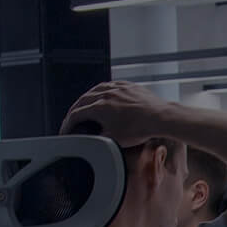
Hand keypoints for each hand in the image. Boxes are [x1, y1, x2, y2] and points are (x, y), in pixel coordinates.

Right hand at [59, 79, 177, 145]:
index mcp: (99, 107)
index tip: (66, 130)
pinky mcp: (128, 86)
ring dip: (87, 98)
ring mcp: (118, 88)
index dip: (68, 124)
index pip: (76, 114)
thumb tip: (91, 140)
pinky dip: (102, 91)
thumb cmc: (140, 129)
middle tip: (71, 118)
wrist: (160, 117)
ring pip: (95, 90)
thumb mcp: (114, 140)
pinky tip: (104, 95)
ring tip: (85, 105)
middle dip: (74, 110)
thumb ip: (98, 139)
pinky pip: (110, 85)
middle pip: (82, 100)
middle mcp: (106, 94)